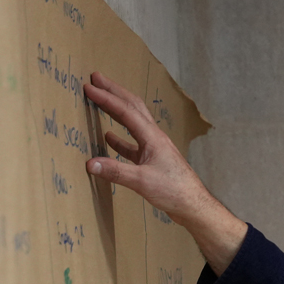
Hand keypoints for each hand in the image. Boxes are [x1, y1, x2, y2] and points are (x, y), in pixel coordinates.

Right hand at [82, 71, 247, 273]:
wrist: (193, 205)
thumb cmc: (173, 191)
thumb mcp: (142, 181)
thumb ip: (116, 172)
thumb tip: (90, 163)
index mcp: (152, 137)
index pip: (126, 111)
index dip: (106, 98)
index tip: (89, 86)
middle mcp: (154, 137)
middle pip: (133, 107)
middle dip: (114, 92)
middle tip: (96, 78)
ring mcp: (154, 148)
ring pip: (133, 123)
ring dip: (116, 110)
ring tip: (101, 101)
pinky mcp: (153, 161)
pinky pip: (133, 144)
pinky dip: (120, 138)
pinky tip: (109, 137)